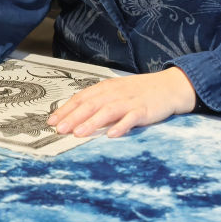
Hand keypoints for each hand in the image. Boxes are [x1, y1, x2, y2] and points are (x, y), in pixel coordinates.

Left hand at [48, 67, 197, 137]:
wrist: (169, 87)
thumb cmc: (138, 92)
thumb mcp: (115, 92)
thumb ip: (99, 102)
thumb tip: (76, 116)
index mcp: (105, 88)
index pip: (81, 98)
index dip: (65, 109)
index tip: (52, 121)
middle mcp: (114, 93)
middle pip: (90, 104)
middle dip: (72, 117)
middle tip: (59, 129)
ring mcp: (129, 101)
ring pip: (107, 111)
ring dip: (91, 123)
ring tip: (78, 134)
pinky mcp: (144, 110)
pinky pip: (131, 118)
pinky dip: (121, 126)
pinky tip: (111, 135)